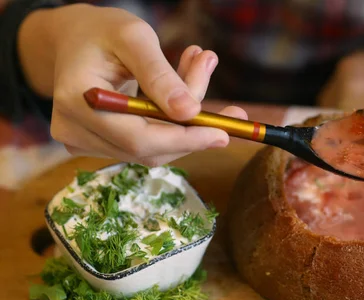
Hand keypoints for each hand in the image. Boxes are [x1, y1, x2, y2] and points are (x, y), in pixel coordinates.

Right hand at [17, 4, 246, 165]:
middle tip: (234, 110)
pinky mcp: (100, 144)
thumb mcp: (134, 38)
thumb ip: (160, 75)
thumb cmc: (102, 30)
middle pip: (148, 149)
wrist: (74, 37)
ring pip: (153, 148)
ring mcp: (85, 141)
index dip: (185, 140)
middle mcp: (75, 129)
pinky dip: (173, 123)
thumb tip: (190, 112)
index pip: (139, 138)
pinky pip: (147, 142)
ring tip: (202, 70)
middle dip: (194, 131)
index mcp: (77, 100)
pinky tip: (186, 89)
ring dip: (187, 122)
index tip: (224, 133)